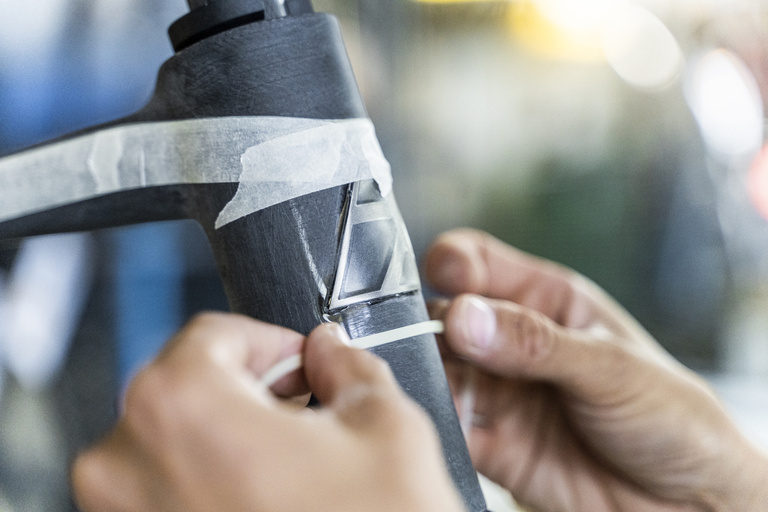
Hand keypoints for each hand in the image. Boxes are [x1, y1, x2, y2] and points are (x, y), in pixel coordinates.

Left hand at [71, 313, 464, 511]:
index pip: (210, 334)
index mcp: (181, 407)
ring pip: (175, 442)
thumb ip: (349, 366)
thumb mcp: (384, 427)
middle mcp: (127, 465)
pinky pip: (166, 494)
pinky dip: (212, 484)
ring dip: (229, 439)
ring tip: (291, 468)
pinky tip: (269, 500)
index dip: (269, 342)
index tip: (300, 365)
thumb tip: (331, 351)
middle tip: (303, 414)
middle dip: (249, 390)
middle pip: (186, 386)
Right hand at [425, 229, 767, 511]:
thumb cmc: (670, 416)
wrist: (688, 502)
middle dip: (428, 326)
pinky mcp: (492, 444)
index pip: (479, 264)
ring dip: (425, 376)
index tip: (441, 277)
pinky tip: (441, 423)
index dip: (452, 263)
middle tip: (436, 344)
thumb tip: (463, 316)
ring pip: (438, 372)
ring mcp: (499, 393)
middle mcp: (512, 343)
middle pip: (445, 317)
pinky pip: (448, 428)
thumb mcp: (610, 367)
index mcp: (544, 301)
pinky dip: (435, 425)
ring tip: (433, 384)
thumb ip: (535, 342)